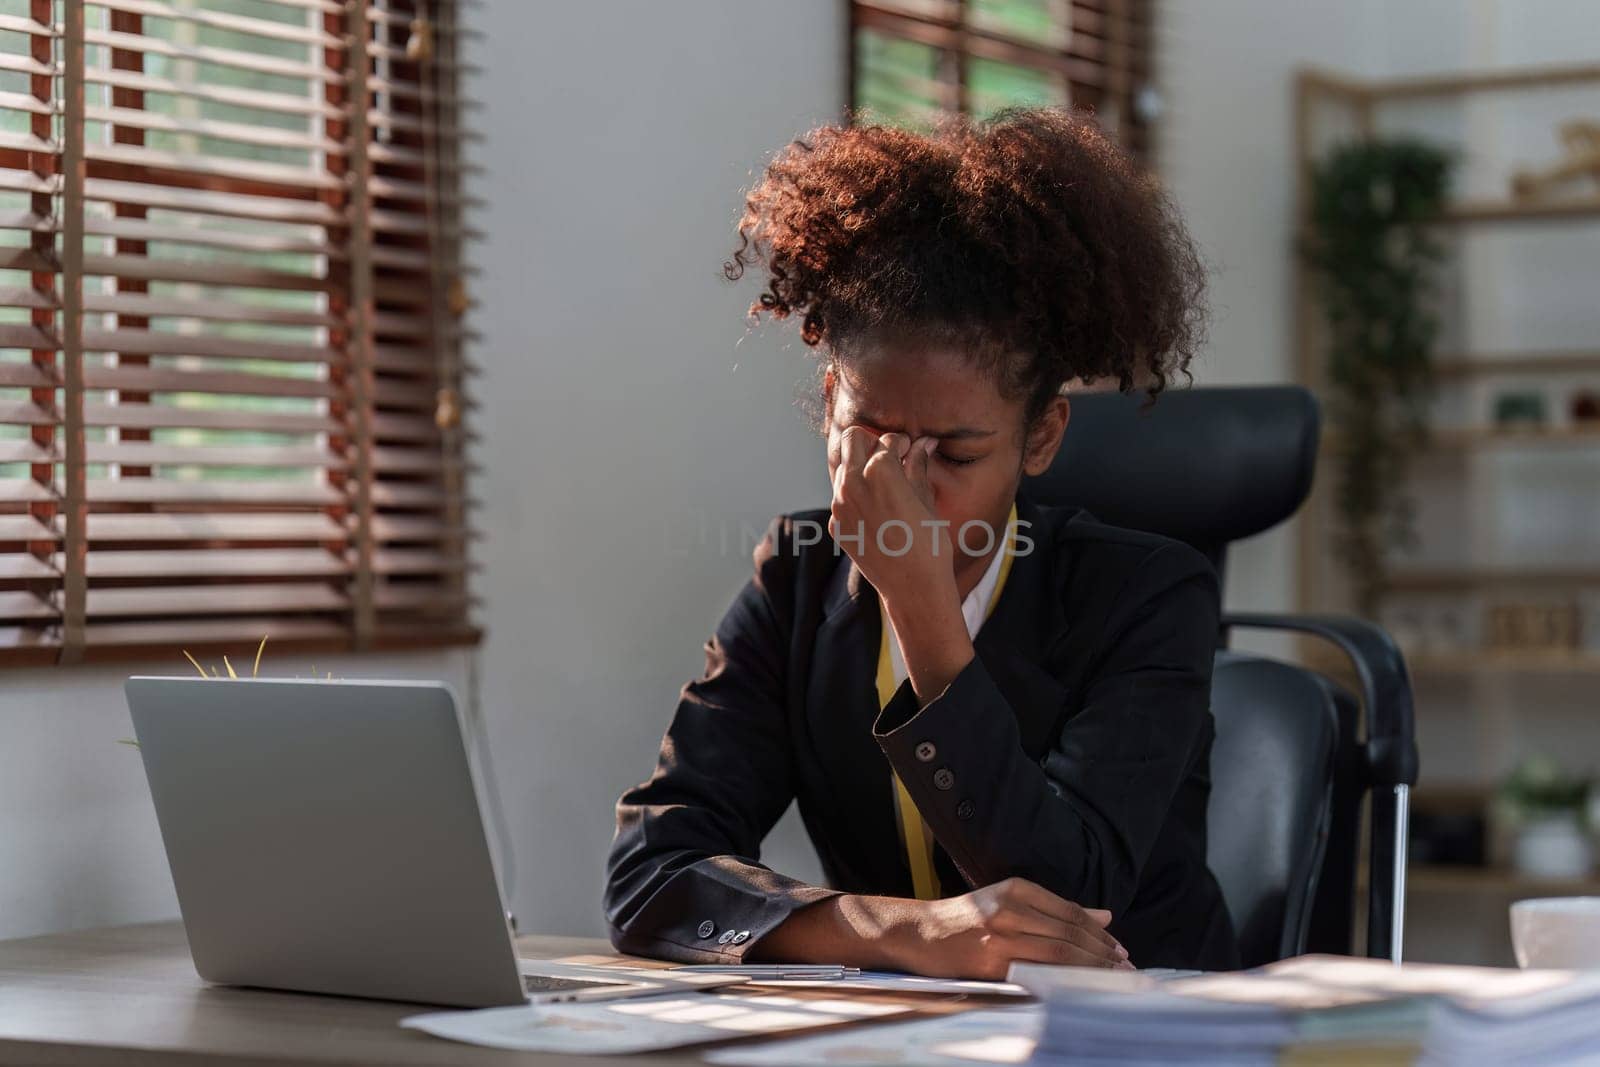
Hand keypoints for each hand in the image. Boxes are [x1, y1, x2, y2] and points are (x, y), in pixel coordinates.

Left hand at [829, 426, 951, 602]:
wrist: (913, 587)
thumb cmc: (928, 543)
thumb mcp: (926, 499)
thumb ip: (918, 465)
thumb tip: (924, 443)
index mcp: (879, 470)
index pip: (888, 439)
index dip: (903, 443)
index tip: (910, 451)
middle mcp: (852, 483)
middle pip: (852, 438)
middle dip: (872, 443)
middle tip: (891, 459)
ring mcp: (839, 505)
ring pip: (843, 468)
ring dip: (861, 469)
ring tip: (885, 486)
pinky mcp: (836, 525)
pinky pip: (841, 499)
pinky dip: (856, 498)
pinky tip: (877, 513)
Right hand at [899, 877, 1131, 978]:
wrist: (920, 933)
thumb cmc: (966, 918)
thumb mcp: (1008, 901)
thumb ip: (1054, 909)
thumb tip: (1104, 916)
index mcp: (1016, 888)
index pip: (1070, 911)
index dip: (1099, 932)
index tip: (1119, 949)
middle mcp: (1011, 908)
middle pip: (1070, 931)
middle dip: (1103, 952)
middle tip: (1126, 968)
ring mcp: (1001, 935)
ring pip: (1060, 951)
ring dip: (1092, 967)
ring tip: (1112, 979)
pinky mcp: (992, 961)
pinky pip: (1038, 971)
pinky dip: (1065, 978)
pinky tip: (1080, 987)